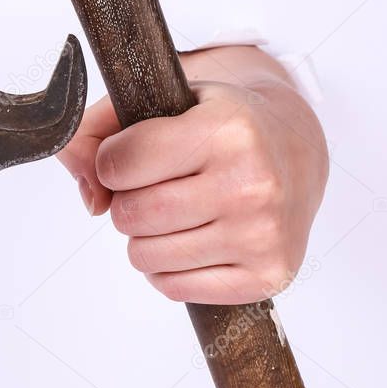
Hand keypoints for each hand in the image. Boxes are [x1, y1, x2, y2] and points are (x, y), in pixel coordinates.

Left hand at [58, 46, 327, 304]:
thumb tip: (90, 200)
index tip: (130, 156)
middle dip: (126, 202)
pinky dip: (166, 269)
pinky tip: (189, 240)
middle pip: (131, 214)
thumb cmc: (220, 124)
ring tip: (173, 212)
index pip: (120, 162)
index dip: (111, 161)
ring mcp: (262, 235)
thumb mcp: (163, 99)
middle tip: (152, 187)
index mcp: (227, 129)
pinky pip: (174, 288)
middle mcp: (251, 183)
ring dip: (143, 238)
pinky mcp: (266, 277)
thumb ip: (97, 129)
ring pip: (146, 256)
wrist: (296, 148)